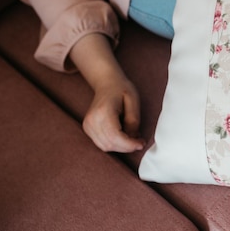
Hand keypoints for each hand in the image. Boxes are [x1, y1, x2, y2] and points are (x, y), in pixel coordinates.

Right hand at [70, 33, 144, 152]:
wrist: (107, 83)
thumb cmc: (122, 90)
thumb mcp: (133, 102)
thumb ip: (133, 122)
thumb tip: (133, 139)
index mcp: (103, 112)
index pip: (115, 136)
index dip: (129, 144)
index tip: (142, 144)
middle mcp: (92, 120)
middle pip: (110, 144)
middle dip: (127, 147)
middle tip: (140, 142)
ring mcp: (87, 125)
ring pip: (105, 146)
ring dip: (121, 147)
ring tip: (133, 139)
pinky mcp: (88, 128)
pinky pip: (102, 143)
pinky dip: (114, 144)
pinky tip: (124, 137)